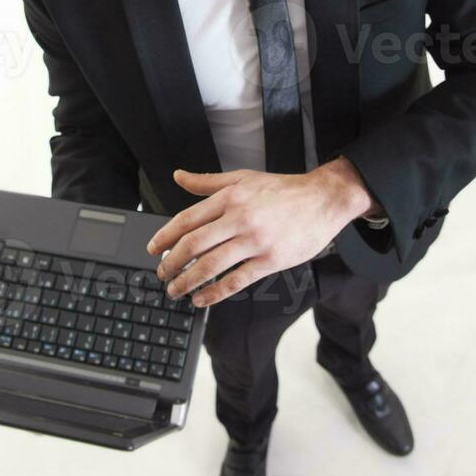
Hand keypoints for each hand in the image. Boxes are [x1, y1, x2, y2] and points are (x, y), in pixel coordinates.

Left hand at [146, 157, 374, 306]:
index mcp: (230, 197)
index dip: (165, 236)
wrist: (322, 200)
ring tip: (175, 290)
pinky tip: (202, 298)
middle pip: (194, 244)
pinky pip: (237, 280)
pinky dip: (215, 292)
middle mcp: (239, 218)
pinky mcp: (271, 260)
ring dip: (188, 280)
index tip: (154, 249)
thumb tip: (179, 176)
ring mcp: (255, 241)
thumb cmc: (282, 190)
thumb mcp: (242, 178)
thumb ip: (207, 182)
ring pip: (211, 264)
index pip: (187, 219)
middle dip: (172, 262)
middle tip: (161, 274)